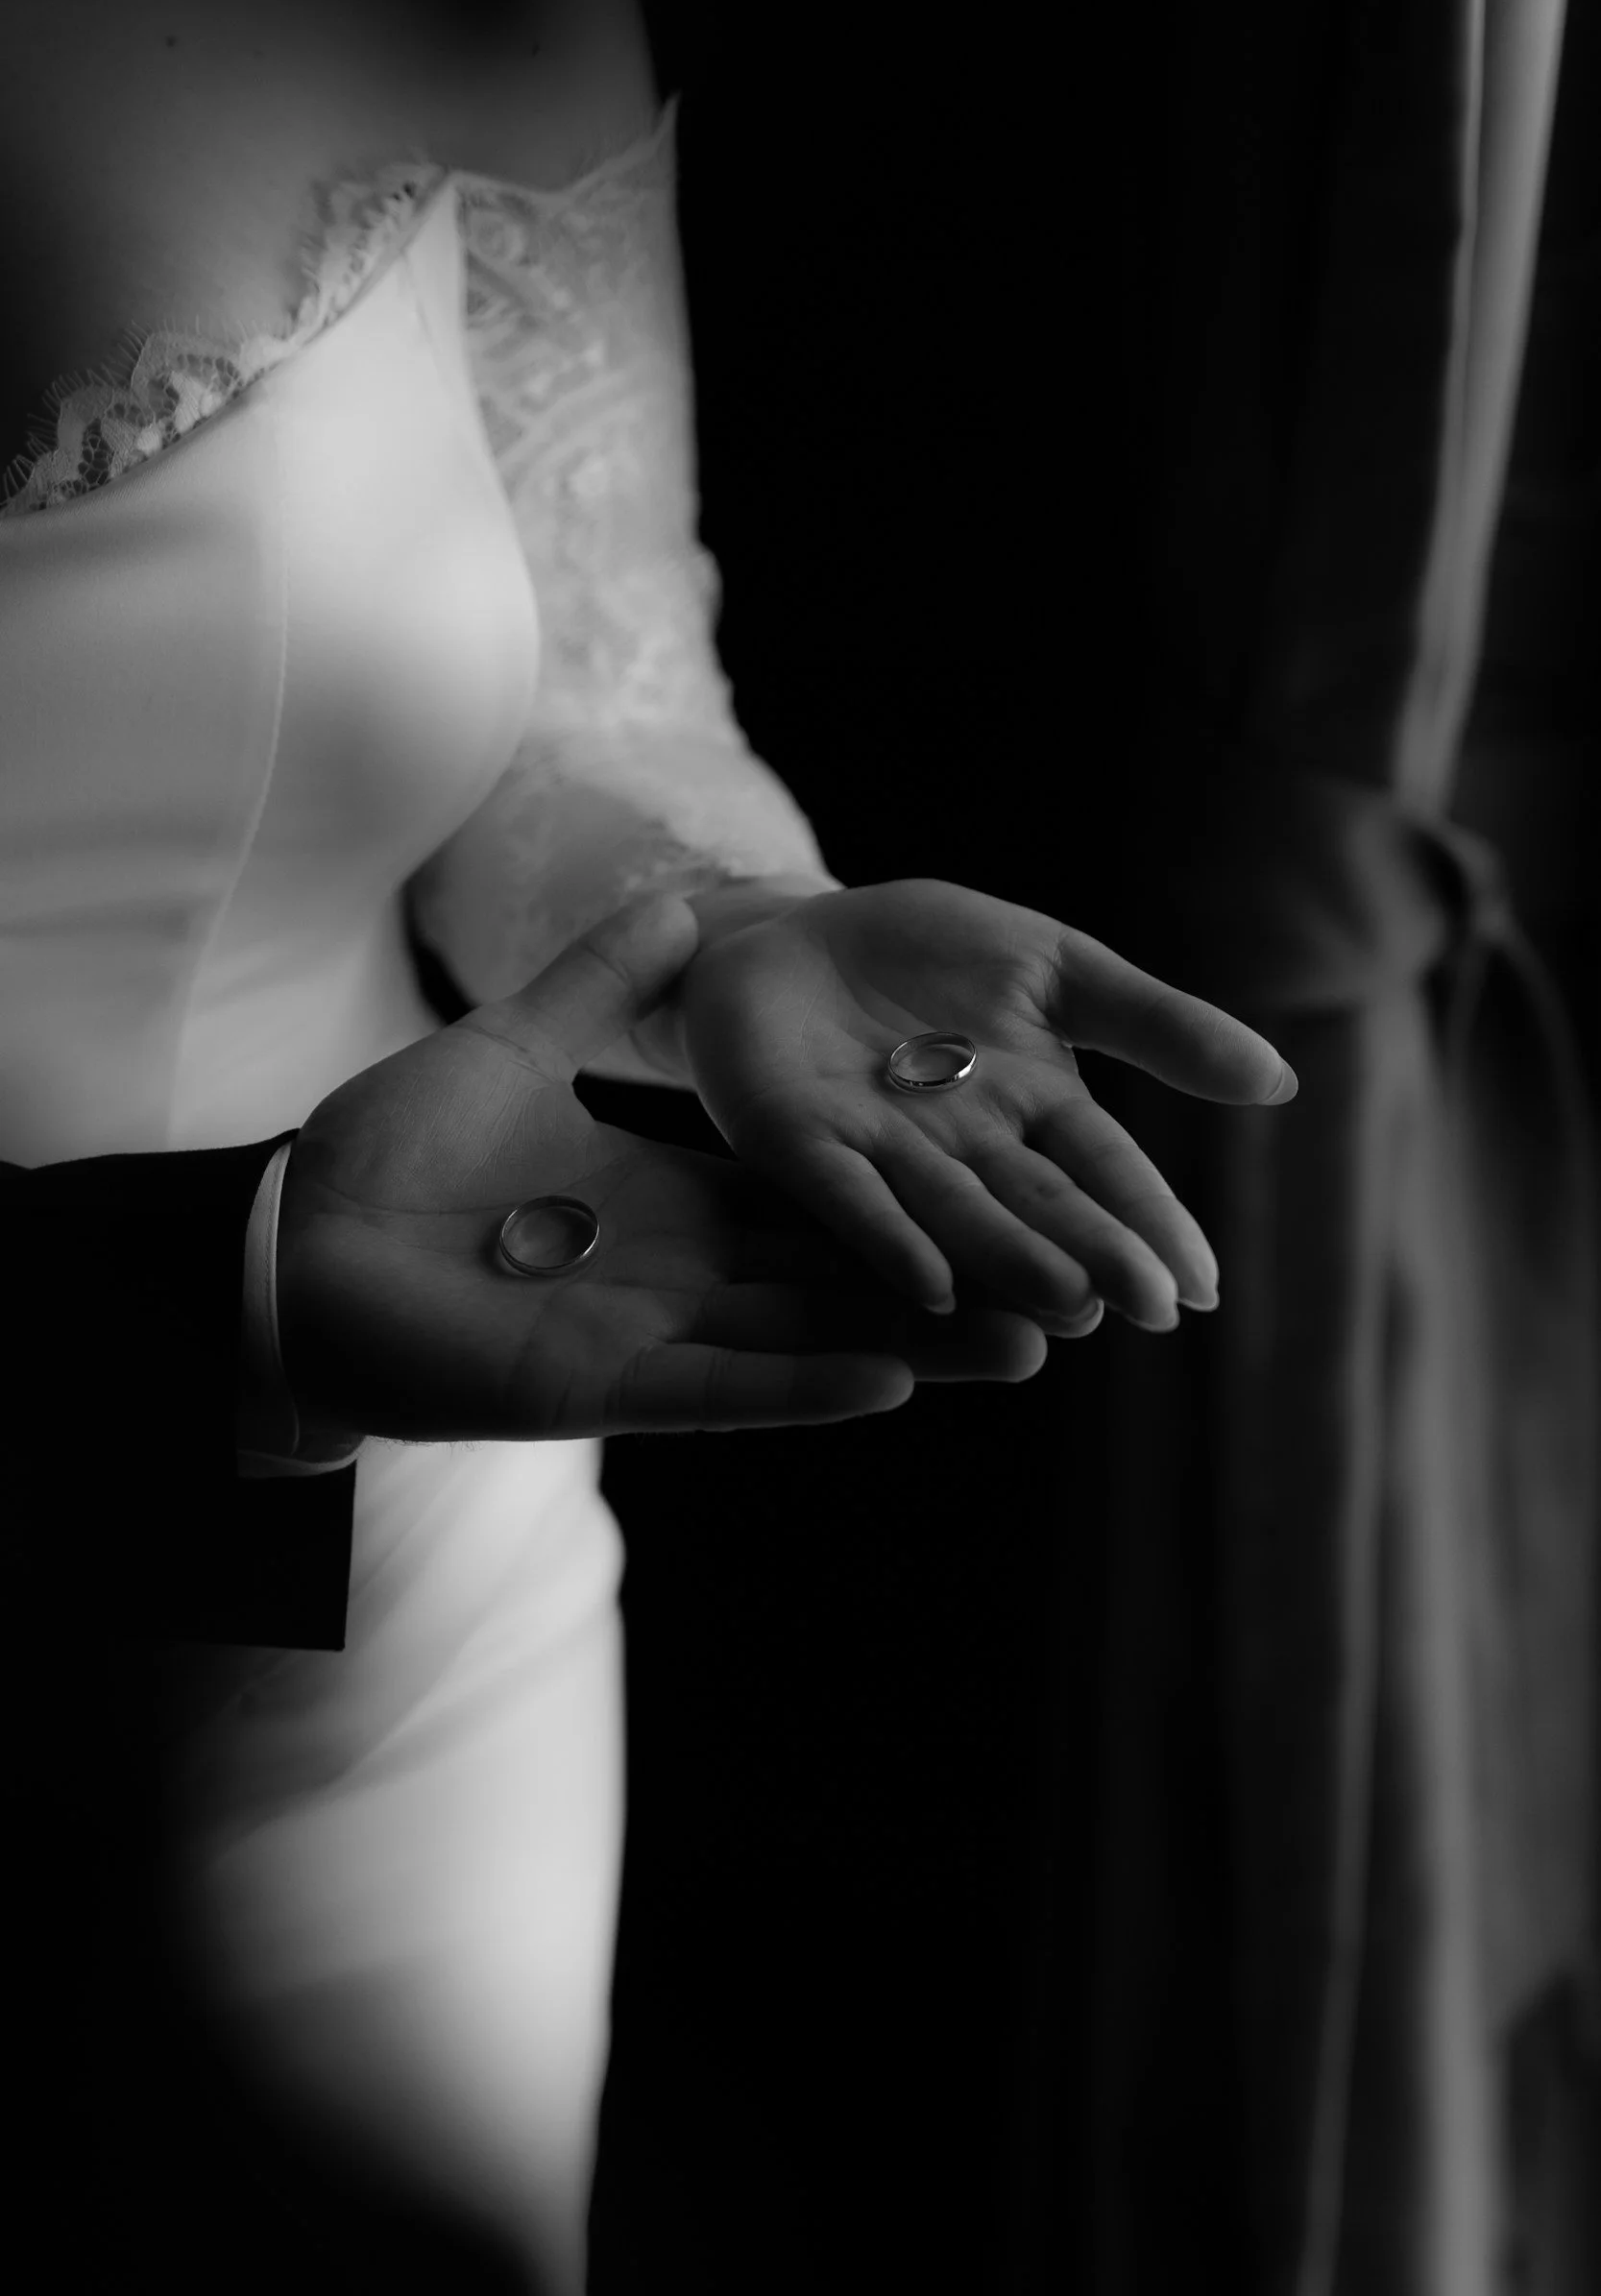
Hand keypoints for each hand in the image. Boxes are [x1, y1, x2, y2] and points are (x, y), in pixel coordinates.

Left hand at [276, 895, 1048, 1443]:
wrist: (286, 1238)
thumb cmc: (387, 1150)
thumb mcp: (514, 1043)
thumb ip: (599, 983)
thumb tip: (676, 903)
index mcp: (670, 1203)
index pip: (819, 1202)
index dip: (916, 1195)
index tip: (1012, 1176)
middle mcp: (678, 1277)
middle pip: (845, 1283)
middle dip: (960, 1284)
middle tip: (1079, 1285)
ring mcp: (645, 1339)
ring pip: (807, 1346)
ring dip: (920, 1347)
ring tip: (1033, 1343)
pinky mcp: (597, 1388)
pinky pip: (718, 1391)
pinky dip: (803, 1388)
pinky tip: (895, 1379)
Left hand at [673, 877, 1298, 1334]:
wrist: (795, 933)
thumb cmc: (934, 956)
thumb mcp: (1056, 969)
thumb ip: (1156, 1025)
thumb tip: (1281, 1081)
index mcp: (1034, 1110)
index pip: (1106, 1172)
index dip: (1152, 1224)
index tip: (1203, 1287)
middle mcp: (965, 1151)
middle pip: (1038, 1207)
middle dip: (1093, 1254)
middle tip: (1149, 1307)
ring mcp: (881, 1154)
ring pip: (955, 1216)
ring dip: (1010, 1260)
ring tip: (1069, 1304)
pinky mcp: (797, 1146)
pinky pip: (847, 1198)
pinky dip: (889, 1239)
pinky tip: (930, 1285)